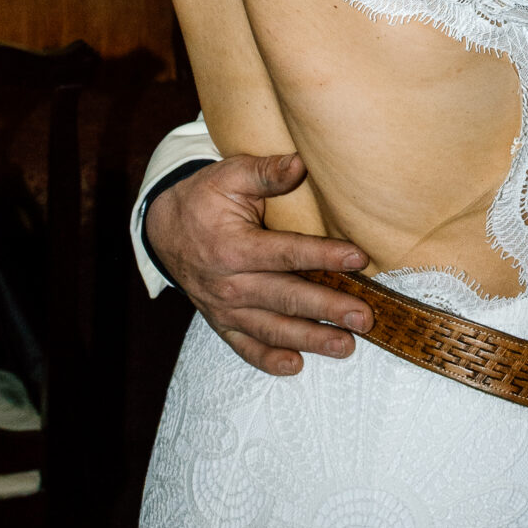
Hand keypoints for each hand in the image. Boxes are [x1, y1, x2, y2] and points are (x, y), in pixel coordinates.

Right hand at [145, 153, 373, 377]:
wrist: (164, 229)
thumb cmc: (205, 198)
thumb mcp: (230, 175)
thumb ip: (266, 171)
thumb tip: (300, 162)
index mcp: (233, 246)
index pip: (286, 253)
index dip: (324, 255)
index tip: (359, 258)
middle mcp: (229, 283)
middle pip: (286, 298)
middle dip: (328, 308)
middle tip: (364, 317)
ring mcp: (224, 308)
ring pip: (272, 328)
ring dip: (310, 339)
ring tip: (345, 346)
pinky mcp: (222, 322)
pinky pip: (245, 346)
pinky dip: (268, 360)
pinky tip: (296, 365)